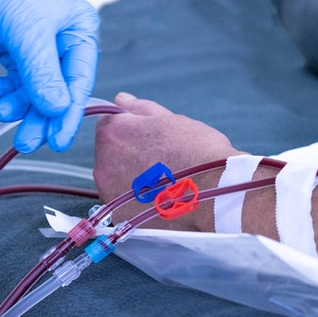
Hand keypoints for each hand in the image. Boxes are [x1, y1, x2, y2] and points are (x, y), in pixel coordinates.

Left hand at [0, 0, 99, 152]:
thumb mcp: (24, 32)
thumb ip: (42, 74)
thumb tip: (56, 111)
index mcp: (79, 30)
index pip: (80, 81)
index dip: (68, 114)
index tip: (57, 142)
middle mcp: (64, 41)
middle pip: (58, 91)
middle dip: (41, 116)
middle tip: (24, 141)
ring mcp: (39, 48)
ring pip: (36, 91)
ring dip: (20, 106)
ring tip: (0, 113)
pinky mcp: (15, 52)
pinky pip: (18, 83)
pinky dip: (7, 91)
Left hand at [94, 93, 241, 228]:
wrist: (215, 193)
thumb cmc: (197, 151)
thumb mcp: (171, 119)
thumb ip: (140, 109)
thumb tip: (121, 99)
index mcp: (112, 133)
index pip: (108, 125)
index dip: (130, 129)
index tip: (149, 136)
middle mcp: (103, 164)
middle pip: (109, 154)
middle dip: (128, 154)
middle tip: (160, 159)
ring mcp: (110, 194)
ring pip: (116, 180)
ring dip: (132, 178)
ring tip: (163, 181)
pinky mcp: (121, 217)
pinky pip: (125, 204)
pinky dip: (138, 201)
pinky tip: (160, 198)